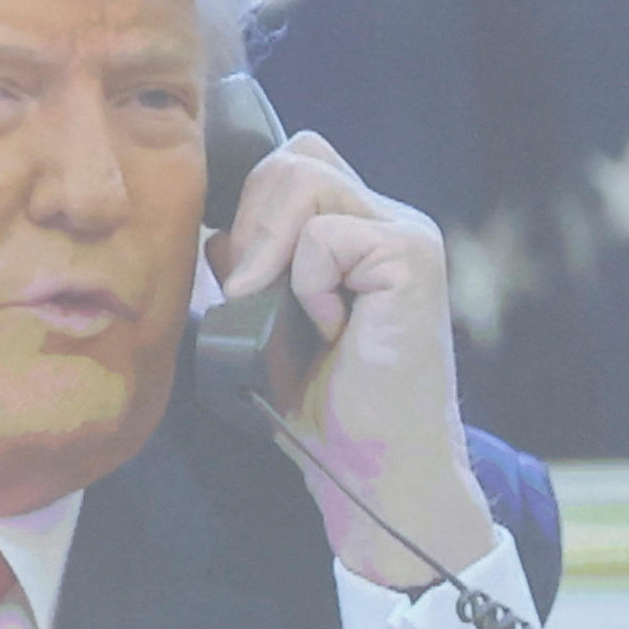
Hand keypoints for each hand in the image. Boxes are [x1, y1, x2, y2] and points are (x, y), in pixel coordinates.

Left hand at [208, 124, 499, 592]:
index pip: (291, 164)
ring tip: (278, 309)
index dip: (250, 209)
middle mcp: (387, 221)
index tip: (240, 281)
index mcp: (357, 230)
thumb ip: (250, 272)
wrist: (375, 471)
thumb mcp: (265, 330)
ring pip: (306, 178)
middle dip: (251, 220)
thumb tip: (216, 232)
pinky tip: (327, 330)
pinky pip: (325, 234)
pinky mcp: (412, 257)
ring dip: (270, 247)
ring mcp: (405, 235)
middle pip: (294, 158)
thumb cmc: (327, 412)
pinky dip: (307, 282)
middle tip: (251, 294)